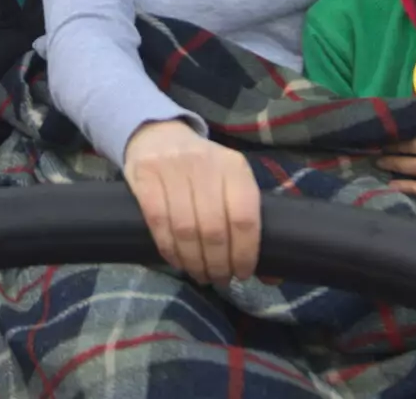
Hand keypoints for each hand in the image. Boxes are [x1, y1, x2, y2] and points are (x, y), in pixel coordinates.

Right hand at [123, 119, 260, 286]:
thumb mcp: (230, 182)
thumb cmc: (203, 170)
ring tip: (200, 274)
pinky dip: (169, 249)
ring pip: (185, 229)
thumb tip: (271, 277)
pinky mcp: (144, 176)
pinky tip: (178, 261)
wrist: (159, 136)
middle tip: (219, 279)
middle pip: (213, 228)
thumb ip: (247, 221)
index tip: (242, 273)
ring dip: (194, 261)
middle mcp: (204, 164)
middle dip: (218, 263)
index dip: (244, 252)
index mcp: (234, 166)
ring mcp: (171, 168)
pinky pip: (158, 222)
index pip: (244, 217)